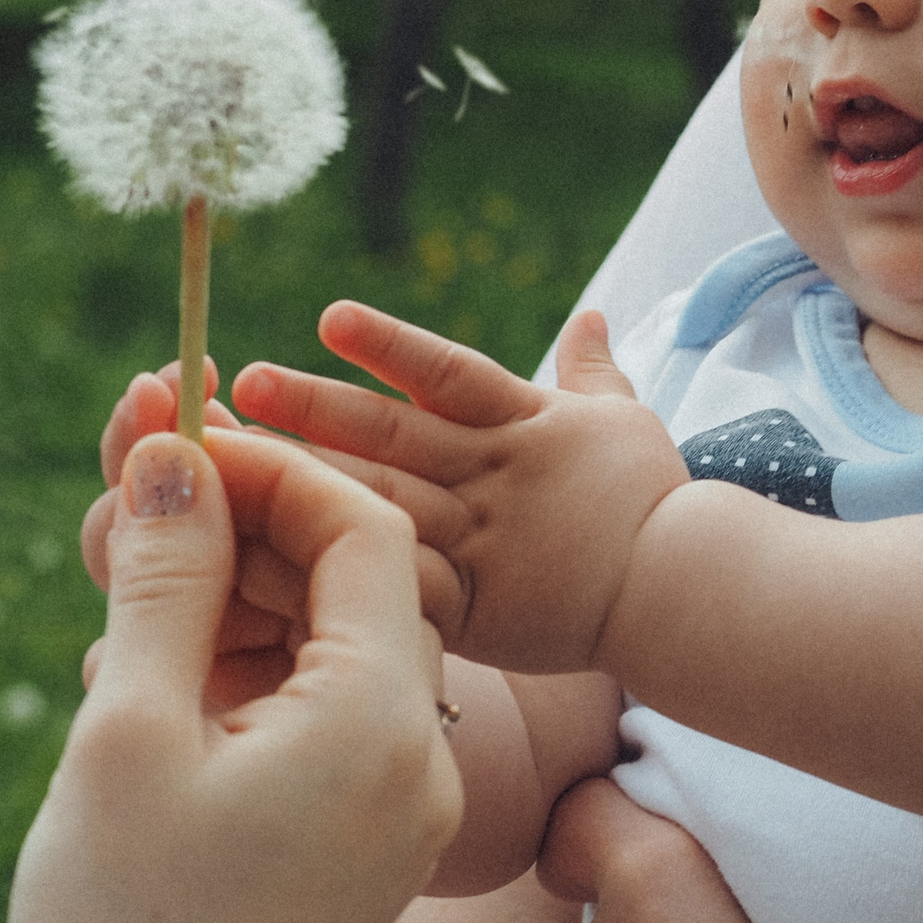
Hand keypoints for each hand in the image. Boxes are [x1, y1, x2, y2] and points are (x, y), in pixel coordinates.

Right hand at [7, 428, 463, 922]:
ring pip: (316, 647)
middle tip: (119, 472)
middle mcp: (415, 754)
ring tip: (105, 553)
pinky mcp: (354, 841)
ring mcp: (391, 803)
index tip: (171, 432)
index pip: (362, 530)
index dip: (268, 465)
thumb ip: (166, 577)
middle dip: (231, 520)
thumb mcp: (128, 730)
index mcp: (383, 718)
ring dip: (220, 593)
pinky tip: (134, 650)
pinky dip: (232, 670)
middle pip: (340, 583)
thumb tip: (174, 448)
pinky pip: (308, 714)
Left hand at [236, 303, 690, 672]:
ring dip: (308, 480)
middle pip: (394, 438)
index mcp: (524, 426)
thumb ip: (592, 369)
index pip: (448, 375)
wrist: (682, 589)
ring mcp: (480, 543)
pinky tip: (274, 571)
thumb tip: (591, 313)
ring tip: (240, 461)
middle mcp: (493, 478)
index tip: (330, 317)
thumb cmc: (650, 498)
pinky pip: (398, 591)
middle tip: (244, 383)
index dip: (388, 347)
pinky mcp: (472, 608)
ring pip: (383, 506)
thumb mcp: (625, 419)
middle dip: (316, 408)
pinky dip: (337, 582)